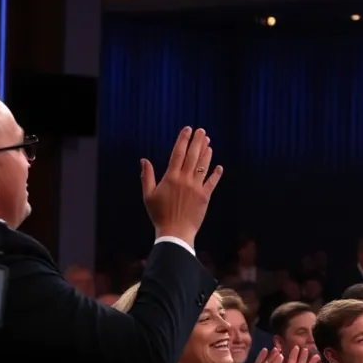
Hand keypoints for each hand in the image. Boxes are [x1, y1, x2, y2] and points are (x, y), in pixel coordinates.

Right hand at [140, 127, 223, 245]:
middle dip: (197, 142)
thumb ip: (147, 176)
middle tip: (202, 131)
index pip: (178, 153)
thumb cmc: (159, 215)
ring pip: (203, 166)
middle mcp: (185, 180)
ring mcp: (196, 188)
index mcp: (170, 177)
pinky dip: (216, 174)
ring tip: (209, 143)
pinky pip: (212, 182)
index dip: (183, 140)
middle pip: (192, 156)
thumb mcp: (148, 195)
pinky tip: (218, 166)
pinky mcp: (205, 197)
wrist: (175, 232)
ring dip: (206, 154)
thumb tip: (144, 160)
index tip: (187, 130)